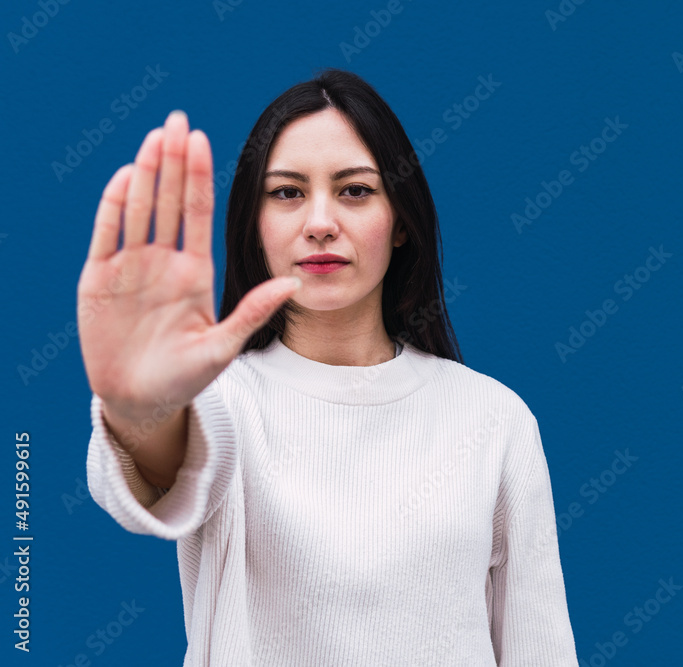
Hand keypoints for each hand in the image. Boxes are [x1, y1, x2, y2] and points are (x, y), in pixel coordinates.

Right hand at [77, 110, 299, 422]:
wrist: (141, 400)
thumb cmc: (186, 377)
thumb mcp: (223, 346)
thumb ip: (252, 312)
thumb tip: (294, 282)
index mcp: (194, 272)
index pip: (197, 213)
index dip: (199, 176)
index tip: (203, 139)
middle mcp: (162, 262)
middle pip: (167, 200)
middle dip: (173, 160)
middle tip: (176, 119)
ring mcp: (129, 268)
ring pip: (138, 209)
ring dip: (146, 172)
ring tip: (155, 136)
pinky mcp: (97, 280)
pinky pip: (106, 235)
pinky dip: (114, 206)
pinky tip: (126, 177)